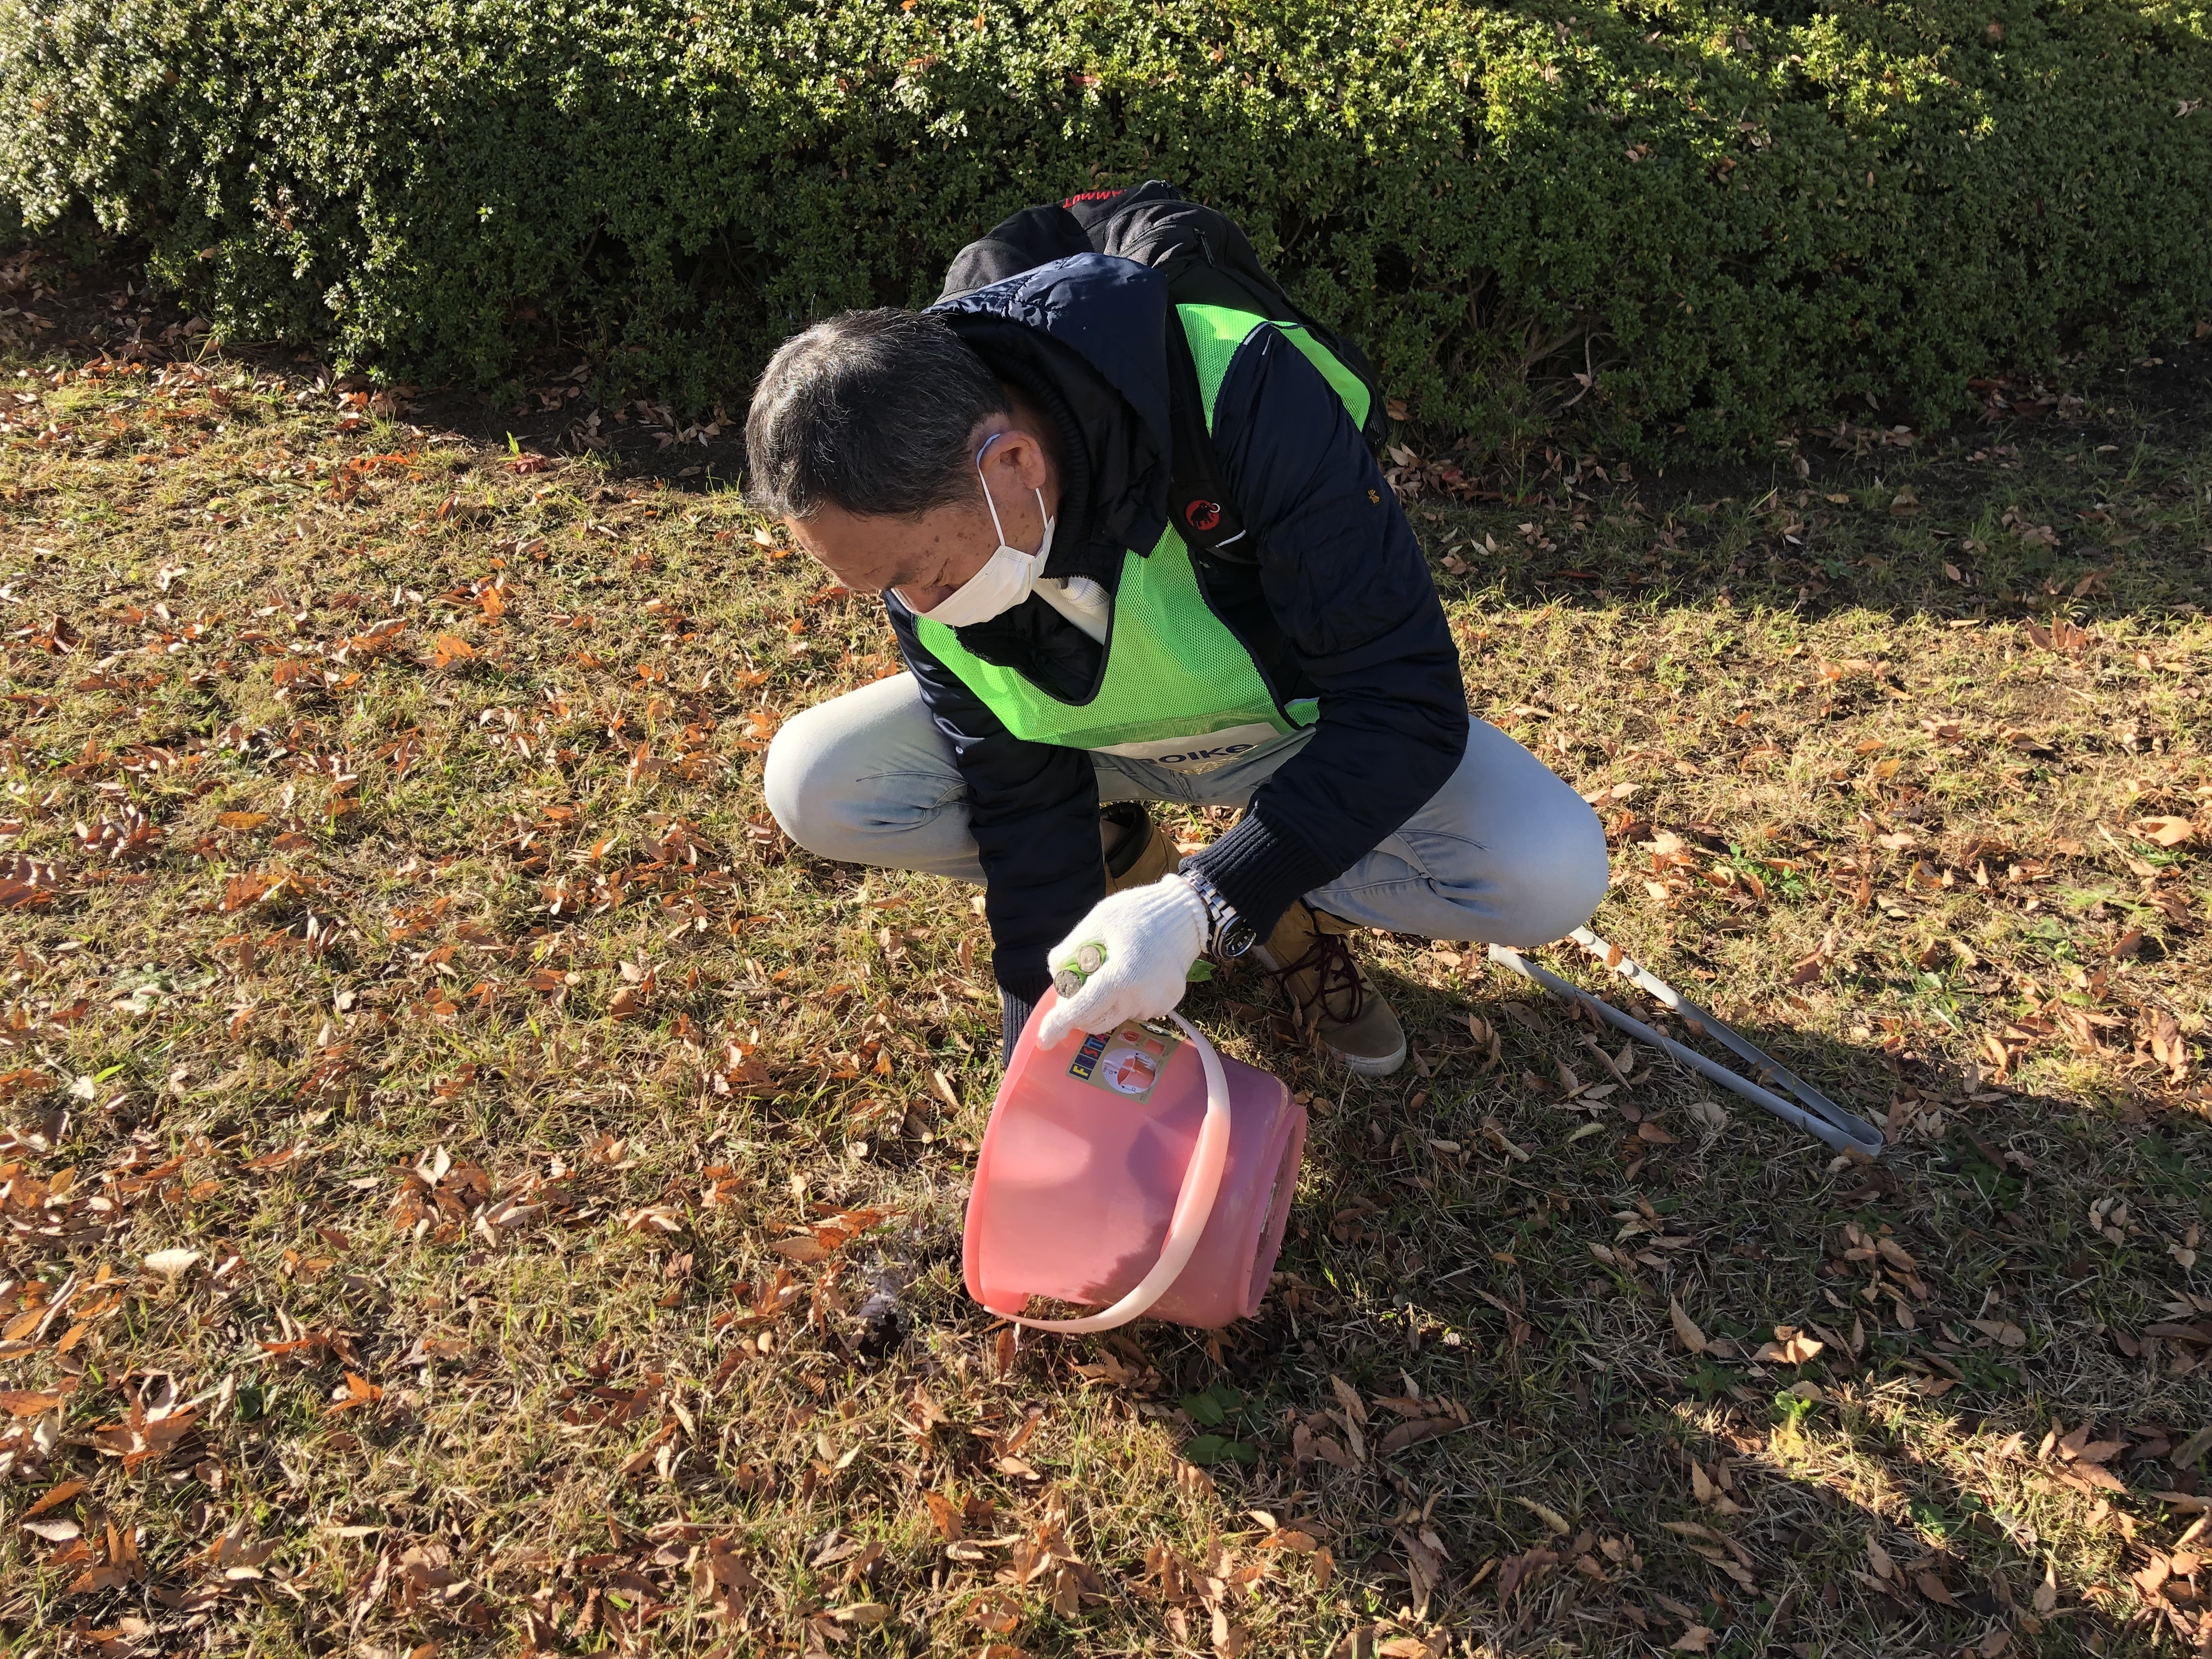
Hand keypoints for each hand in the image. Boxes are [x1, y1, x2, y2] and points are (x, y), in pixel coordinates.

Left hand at [1034, 874, 1208, 1049]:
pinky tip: (1134, 973)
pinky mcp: (1168, 1004)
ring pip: (1115, 1016)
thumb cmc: (1137, 912)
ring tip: (1114, 968)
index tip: (1044, 1040)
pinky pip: (1136, 1010)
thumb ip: (1070, 950)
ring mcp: (1157, 1005)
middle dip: (1080, 1010)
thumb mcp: (1096, 921)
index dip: (1058, 1025)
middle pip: (1095, 1022)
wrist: (1185, 912)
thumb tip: (1057, 975)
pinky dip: (1126, 999)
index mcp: (1120, 977)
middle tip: (1081, 980)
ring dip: (1105, 1003)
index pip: (1081, 1010)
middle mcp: (1140, 999)